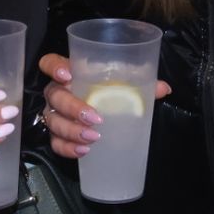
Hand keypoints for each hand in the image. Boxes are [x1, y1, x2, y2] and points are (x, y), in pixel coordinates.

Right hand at [38, 52, 170, 160]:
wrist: (103, 116)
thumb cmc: (109, 93)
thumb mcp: (123, 85)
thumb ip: (140, 83)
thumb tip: (163, 88)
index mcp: (70, 73)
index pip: (50, 62)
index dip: (53, 67)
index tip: (67, 75)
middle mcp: (57, 92)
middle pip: (54, 95)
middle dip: (72, 107)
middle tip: (95, 118)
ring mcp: (54, 113)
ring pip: (53, 121)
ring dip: (72, 130)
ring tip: (93, 138)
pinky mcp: (56, 135)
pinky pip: (55, 142)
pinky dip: (67, 148)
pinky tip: (83, 151)